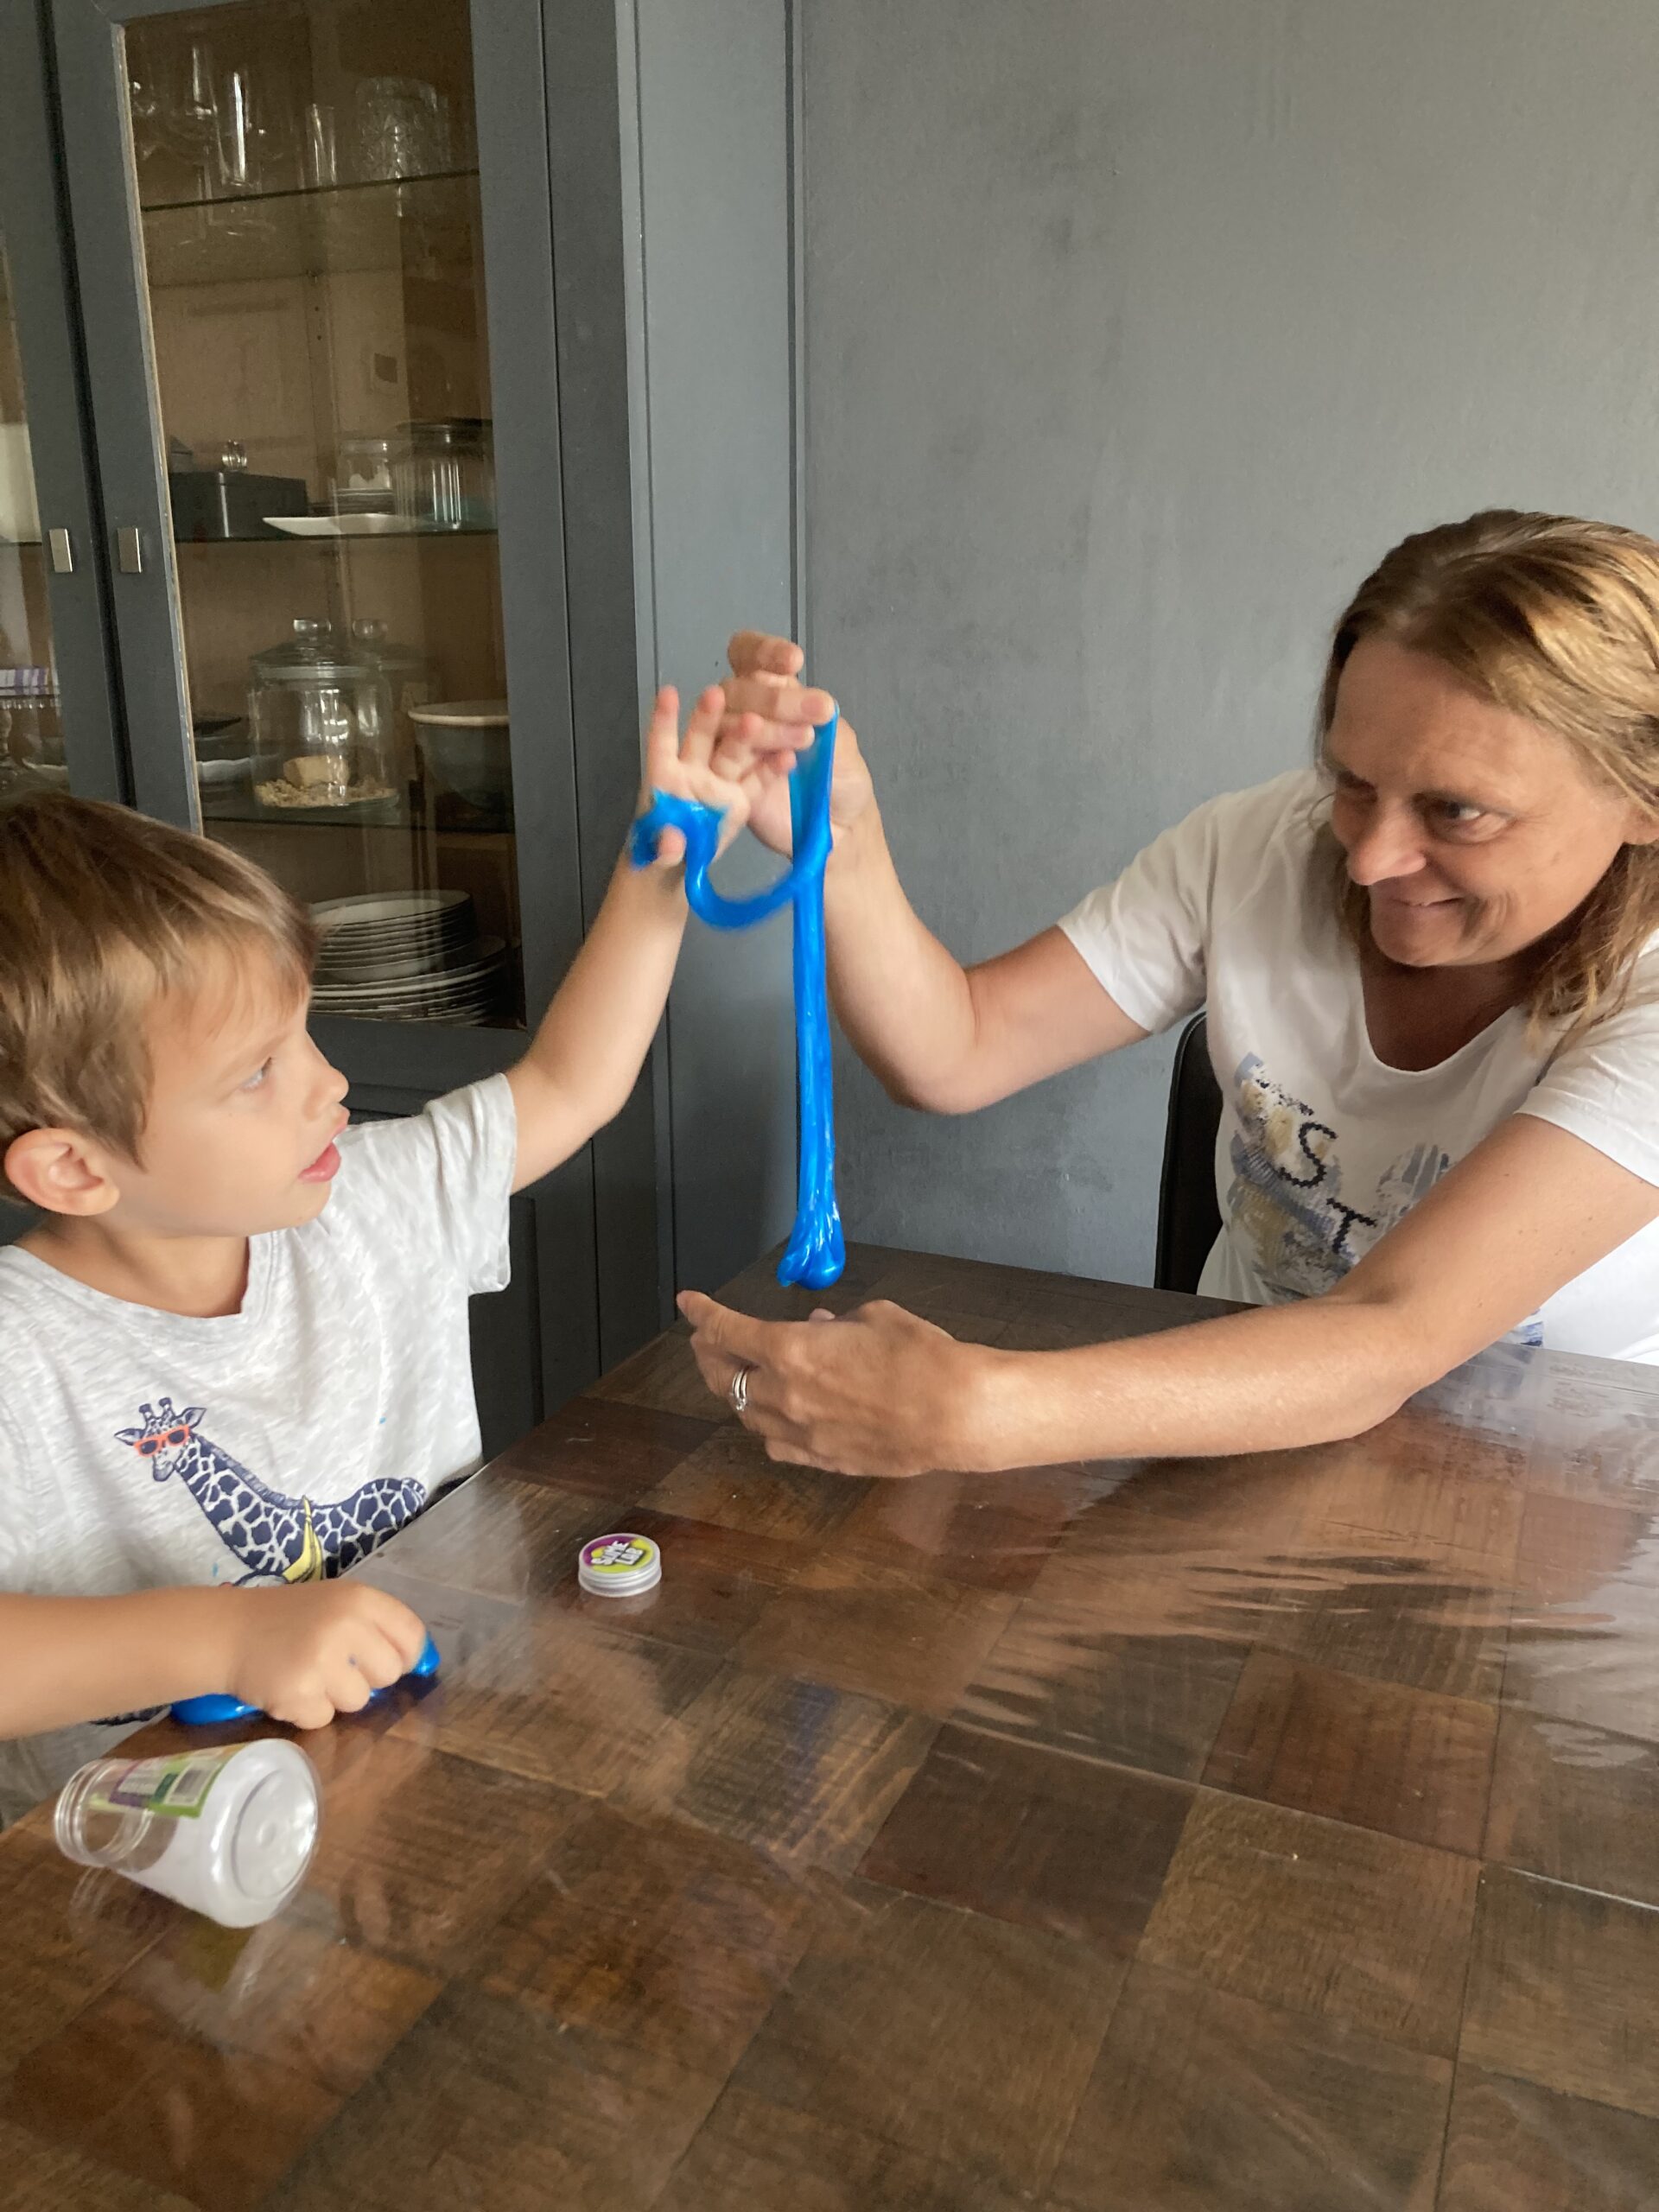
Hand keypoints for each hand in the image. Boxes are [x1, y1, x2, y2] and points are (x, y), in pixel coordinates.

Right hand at [224, 1581, 427, 1731]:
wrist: (228, 1632)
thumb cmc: (289, 1618)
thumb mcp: (336, 1603)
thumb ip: (374, 1625)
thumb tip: (416, 1662)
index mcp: (359, 1598)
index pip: (411, 1635)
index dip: (407, 1654)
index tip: (390, 1660)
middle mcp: (345, 1626)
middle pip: (389, 1672)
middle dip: (368, 1676)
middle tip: (337, 1666)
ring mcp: (321, 1662)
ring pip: (359, 1700)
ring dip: (336, 1696)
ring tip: (308, 1674)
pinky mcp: (298, 1694)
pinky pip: (324, 1718)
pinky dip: (308, 1711)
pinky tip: (290, 1688)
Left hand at [634, 684, 757, 868]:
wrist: (683, 863)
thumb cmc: (663, 850)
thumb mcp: (661, 853)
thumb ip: (666, 847)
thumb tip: (670, 845)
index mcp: (664, 776)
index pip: (662, 743)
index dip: (664, 720)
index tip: (668, 693)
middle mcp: (692, 770)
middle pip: (700, 738)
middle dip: (708, 717)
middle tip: (718, 694)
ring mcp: (719, 780)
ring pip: (733, 752)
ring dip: (745, 735)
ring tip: (758, 721)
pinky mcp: (741, 796)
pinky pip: (758, 778)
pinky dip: (772, 767)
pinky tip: (790, 756)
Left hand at [677, 1289, 989, 1476]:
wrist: (956, 1413)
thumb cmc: (921, 1356)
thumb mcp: (873, 1316)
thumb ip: (834, 1325)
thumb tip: (817, 1328)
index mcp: (791, 1350)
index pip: (726, 1331)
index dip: (702, 1314)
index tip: (689, 1303)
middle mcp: (784, 1395)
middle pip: (724, 1378)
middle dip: (709, 1354)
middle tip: (706, 1341)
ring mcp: (801, 1434)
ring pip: (746, 1415)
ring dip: (736, 1391)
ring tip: (738, 1376)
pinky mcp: (822, 1460)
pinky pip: (777, 1444)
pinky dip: (767, 1425)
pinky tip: (773, 1417)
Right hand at [716, 633, 875, 856]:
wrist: (841, 827)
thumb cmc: (840, 777)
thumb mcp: (840, 741)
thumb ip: (820, 719)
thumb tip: (805, 697)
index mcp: (771, 693)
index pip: (749, 657)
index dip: (763, 651)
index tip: (793, 661)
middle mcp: (744, 715)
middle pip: (737, 691)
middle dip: (775, 697)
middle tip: (820, 710)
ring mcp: (731, 750)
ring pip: (728, 726)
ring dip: (764, 726)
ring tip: (804, 739)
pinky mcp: (728, 786)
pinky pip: (729, 767)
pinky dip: (755, 761)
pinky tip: (787, 764)